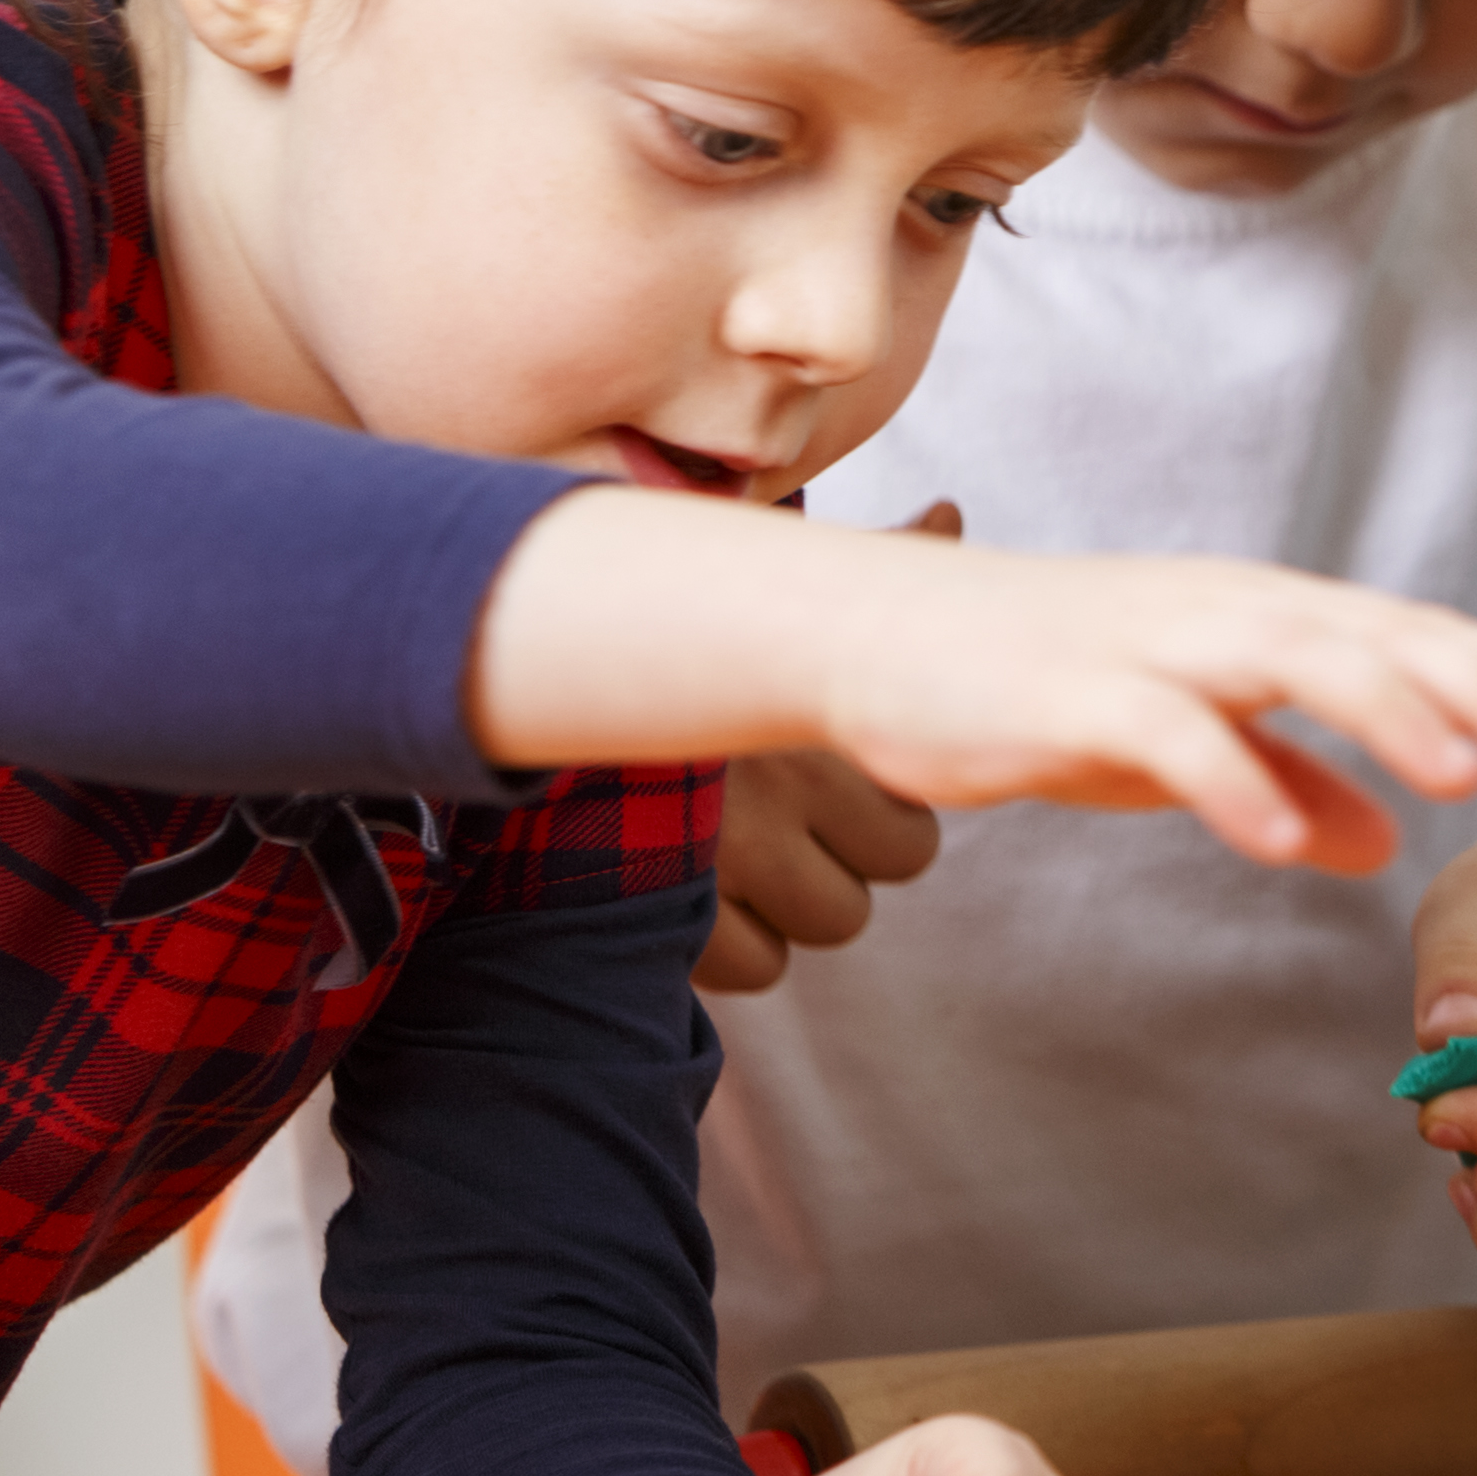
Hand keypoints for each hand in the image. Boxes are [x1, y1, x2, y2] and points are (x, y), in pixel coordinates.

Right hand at [476, 488, 1476, 868]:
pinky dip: (1226, 779)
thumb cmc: (1034, 681)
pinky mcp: (1064, 691)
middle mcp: (1222, 612)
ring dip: (1384, 713)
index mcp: (1261, 618)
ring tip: (1468, 775)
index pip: (1411, 639)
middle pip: (1379, 639)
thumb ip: (1284, 779)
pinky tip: (1285, 840)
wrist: (869, 635)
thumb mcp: (1182, 744)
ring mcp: (1146, 643)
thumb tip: (1384, 835)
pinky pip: (1161, 733)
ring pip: (1289, 660)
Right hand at [697, 503, 961, 993]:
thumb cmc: (678, 638)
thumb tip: (948, 510)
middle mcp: (784, 792)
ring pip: (831, 920)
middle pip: (890, 871)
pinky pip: (756, 965)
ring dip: (798, 901)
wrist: (528, 674)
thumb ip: (879, 554)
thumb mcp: (773, 588)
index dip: (881, 816)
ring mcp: (726, 859)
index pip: (913, 829)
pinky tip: (704, 896)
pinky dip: (736, 944)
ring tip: (744, 853)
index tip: (828, 783)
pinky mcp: (671, 910)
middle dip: (850, 855)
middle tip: (790, 822)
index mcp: (814, 721)